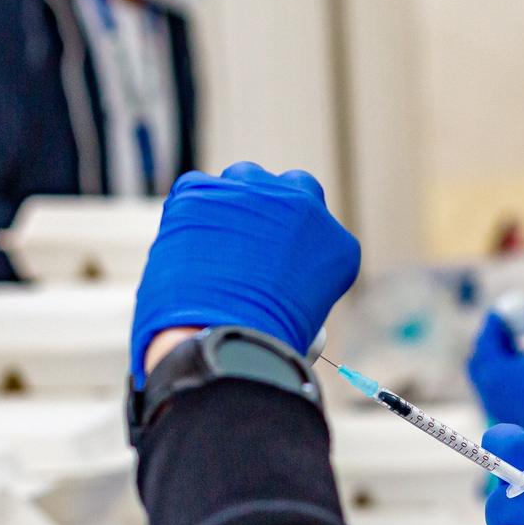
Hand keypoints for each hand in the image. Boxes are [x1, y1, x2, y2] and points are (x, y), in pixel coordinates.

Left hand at [131, 163, 361, 380]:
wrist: (217, 334)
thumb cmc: (262, 345)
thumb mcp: (306, 321)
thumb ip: (300, 288)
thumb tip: (280, 289)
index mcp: (336, 245)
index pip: (321, 229)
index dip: (298, 242)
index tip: (281, 259)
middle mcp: (301, 204)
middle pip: (293, 188)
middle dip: (276, 208)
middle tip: (252, 241)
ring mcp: (251, 191)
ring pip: (244, 179)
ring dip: (236, 203)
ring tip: (215, 243)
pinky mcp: (201, 190)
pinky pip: (198, 191)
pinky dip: (192, 213)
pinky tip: (187, 246)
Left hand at [467, 296, 523, 452]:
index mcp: (494, 373)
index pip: (484, 340)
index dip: (493, 322)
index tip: (502, 309)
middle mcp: (490, 394)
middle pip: (480, 362)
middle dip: (491, 342)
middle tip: (508, 327)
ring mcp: (499, 410)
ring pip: (490, 379)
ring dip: (500, 360)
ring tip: (521, 345)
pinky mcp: (512, 420)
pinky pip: (500, 393)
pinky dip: (508, 377)